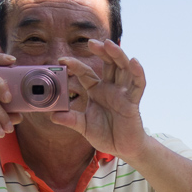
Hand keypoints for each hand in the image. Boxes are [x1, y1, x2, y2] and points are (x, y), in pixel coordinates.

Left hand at [52, 41, 145, 158]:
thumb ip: (71, 120)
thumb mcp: (84, 127)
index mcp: (96, 91)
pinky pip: (137, 85)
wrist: (123, 148)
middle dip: (101, 51)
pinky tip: (134, 62)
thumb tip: (53, 115)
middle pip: (108, 64)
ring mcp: (123, 93)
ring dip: (117, 55)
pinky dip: (137, 73)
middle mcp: (110, 88)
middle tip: (91, 42)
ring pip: (122, 69)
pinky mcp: (133, 102)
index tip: (62, 60)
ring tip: (109, 44)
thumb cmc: (106, 135)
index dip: (75, 65)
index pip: (86, 73)